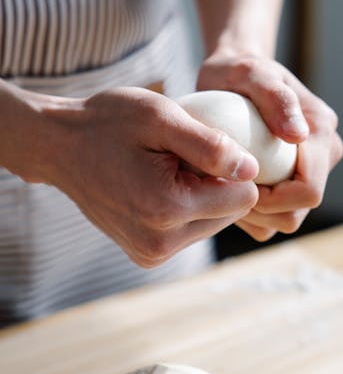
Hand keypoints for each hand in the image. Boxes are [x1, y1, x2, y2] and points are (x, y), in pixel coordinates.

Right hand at [42, 87, 258, 266]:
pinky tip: (157, 186)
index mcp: (168, 210)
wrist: (59, 148)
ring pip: (213, 223)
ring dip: (200, 196)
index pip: (244, 197)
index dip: (230, 166)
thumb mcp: (160, 117)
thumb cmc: (109, 124)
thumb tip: (252, 170)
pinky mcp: (147, 257)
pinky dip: (183, 208)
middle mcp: (161, 244)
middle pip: (231, 213)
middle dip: (215, 183)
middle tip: (177, 157)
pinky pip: (190, 231)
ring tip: (164, 170)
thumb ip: (210, 145)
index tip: (201, 147)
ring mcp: (152, 255)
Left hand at [197, 52, 342, 240]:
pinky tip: (230, 188)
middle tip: (224, 186)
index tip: (236, 181)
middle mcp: (325, 157)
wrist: (232, 76)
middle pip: (296, 213)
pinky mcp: (294, 185)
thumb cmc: (238, 72)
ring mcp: (312, 173)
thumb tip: (300, 136)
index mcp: (323, 134)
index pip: (308, 192)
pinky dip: (251, 214)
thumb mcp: (250, 74)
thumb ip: (275, 98)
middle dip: (259, 210)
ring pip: (285, 220)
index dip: (271, 200)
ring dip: (252, 214)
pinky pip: (274, 219)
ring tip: (225, 185)